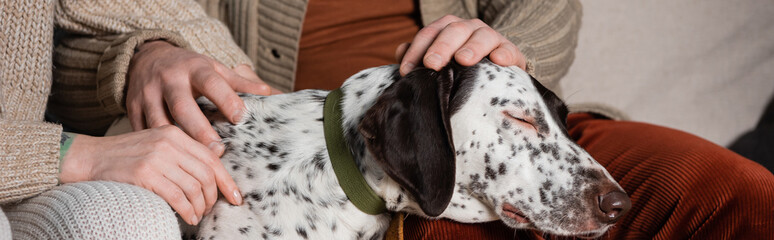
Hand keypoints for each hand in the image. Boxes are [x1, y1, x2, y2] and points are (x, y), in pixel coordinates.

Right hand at [59, 126, 242, 225]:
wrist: (87, 157)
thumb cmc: (124, 155)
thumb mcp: (156, 143)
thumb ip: (183, 150)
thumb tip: (217, 160)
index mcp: (174, 133)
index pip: (211, 157)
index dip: (227, 180)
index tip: (236, 197)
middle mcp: (168, 142)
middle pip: (206, 174)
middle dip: (213, 197)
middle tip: (210, 209)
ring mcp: (156, 157)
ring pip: (194, 187)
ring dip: (200, 207)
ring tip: (197, 215)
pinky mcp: (145, 174)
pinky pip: (178, 197)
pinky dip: (188, 211)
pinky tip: (188, 217)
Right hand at [127, 41, 273, 154]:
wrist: (147, 56)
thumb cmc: (189, 68)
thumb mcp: (214, 69)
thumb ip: (240, 82)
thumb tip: (270, 92)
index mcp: (194, 68)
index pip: (212, 83)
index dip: (227, 99)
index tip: (241, 118)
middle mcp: (169, 79)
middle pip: (183, 106)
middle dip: (200, 130)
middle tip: (219, 150)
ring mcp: (147, 93)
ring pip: (160, 122)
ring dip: (177, 144)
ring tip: (194, 165)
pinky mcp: (131, 107)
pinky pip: (141, 130)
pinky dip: (153, 148)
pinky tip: (166, 165)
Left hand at [396, 15, 526, 75]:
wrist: (493, 78)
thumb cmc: (458, 71)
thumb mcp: (438, 64)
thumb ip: (418, 57)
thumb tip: (400, 51)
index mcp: (447, 28)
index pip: (429, 34)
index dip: (416, 51)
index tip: (407, 71)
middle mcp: (468, 28)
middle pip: (454, 30)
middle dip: (441, 47)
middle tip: (432, 64)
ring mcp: (491, 38)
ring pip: (482, 36)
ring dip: (472, 47)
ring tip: (463, 60)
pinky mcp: (510, 52)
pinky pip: (508, 50)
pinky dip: (504, 53)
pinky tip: (498, 61)